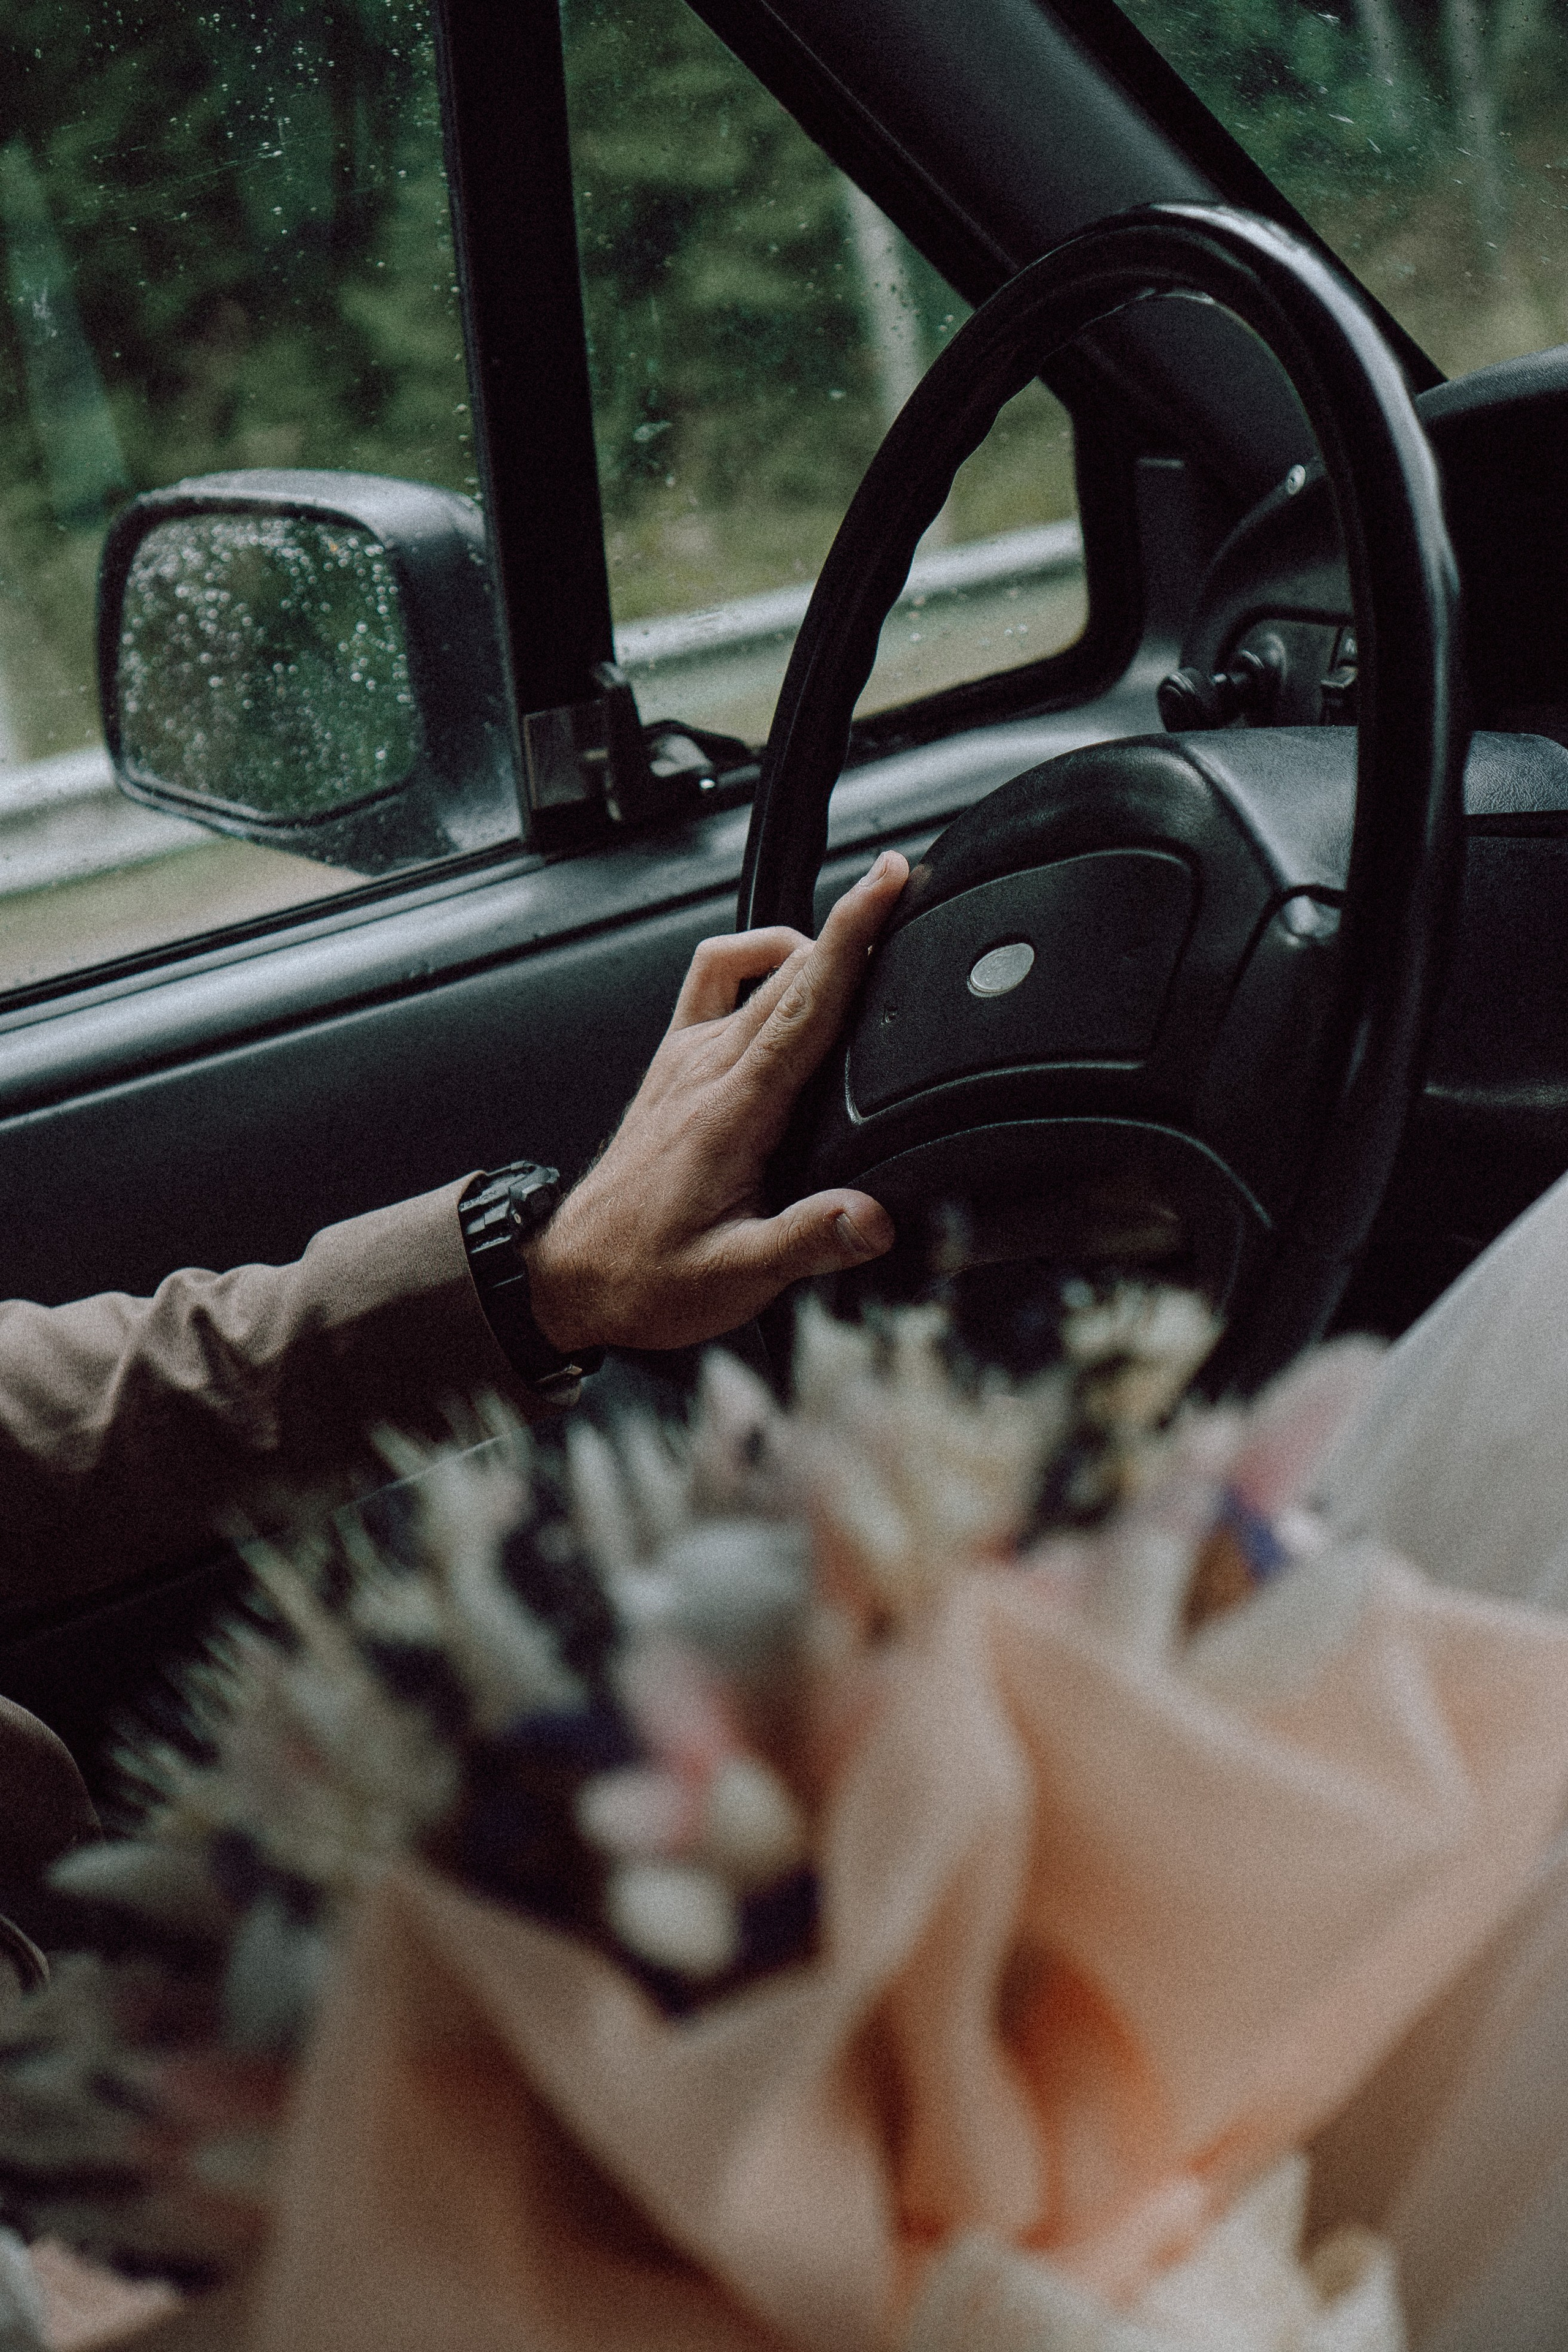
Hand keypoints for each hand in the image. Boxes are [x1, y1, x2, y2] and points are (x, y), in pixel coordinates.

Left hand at [524, 851, 908, 1352]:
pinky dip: (755, 962)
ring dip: (810, 944)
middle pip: (791, 972)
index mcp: (734, 1110)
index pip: (805, 1002)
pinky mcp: (675, 1064)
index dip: (852, 935)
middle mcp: (707, 1069)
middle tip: (904, 894)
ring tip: (862, 939)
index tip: (887, 882)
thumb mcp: (734, 1276)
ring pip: (757, 971)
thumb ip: (807, 1243)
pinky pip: (712, 981)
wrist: (571, 1275)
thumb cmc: (647, 1276)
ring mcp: (687, 1059)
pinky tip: (786, 978)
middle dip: (851, 924)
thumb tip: (872, 1220)